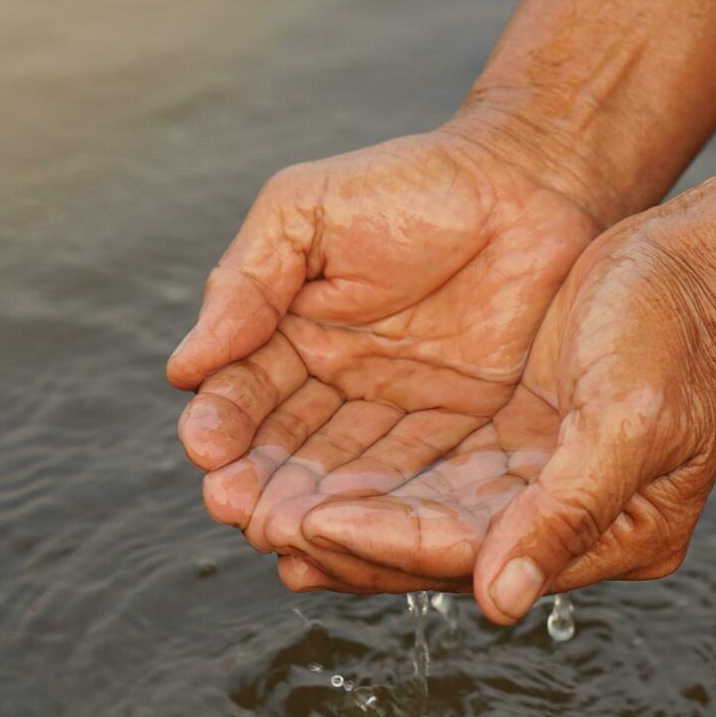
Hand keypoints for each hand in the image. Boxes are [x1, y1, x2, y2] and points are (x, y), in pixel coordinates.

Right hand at [167, 118, 608, 578]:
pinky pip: (416, 477)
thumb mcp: (307, 212)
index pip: (242, 392)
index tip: (205, 449)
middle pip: (284, 449)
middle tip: (236, 510)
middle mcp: (334, 383)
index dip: (221, 423)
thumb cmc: (412, 183)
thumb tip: (184, 366)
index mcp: (287, 334)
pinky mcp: (457, 430)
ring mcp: (394, 411)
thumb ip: (246, 283)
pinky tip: (355, 534)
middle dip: (257, 483)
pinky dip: (384, 510)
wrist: (531, 181)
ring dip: (312, 509)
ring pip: (342, 474)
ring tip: (285, 536)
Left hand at [293, 217, 715, 622]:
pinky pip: (425, 474)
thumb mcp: (630, 422)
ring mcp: (536, 485)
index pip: (477, 555)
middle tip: (255, 523)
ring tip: (257, 507)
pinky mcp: (512, 445)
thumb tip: (499, 604)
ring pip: (420, 513)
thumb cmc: (678, 332)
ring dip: (341, 511)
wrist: (698, 261)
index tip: (309, 527)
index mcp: (614, 536)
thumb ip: (566, 514)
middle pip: (438, 548)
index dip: (389, 544)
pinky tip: (305, 480)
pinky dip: (365, 477)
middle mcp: (566, 524)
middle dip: (345, 538)